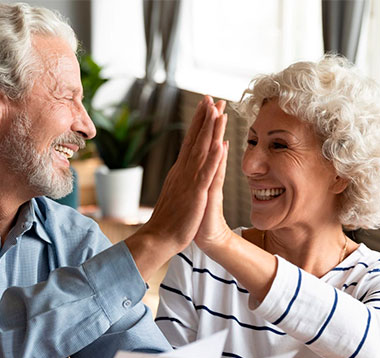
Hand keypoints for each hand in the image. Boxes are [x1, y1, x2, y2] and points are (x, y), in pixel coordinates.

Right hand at [126, 97, 227, 278]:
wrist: (158, 238)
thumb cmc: (169, 220)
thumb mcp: (177, 194)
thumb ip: (181, 179)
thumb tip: (184, 169)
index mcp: (180, 171)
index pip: (190, 141)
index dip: (199, 123)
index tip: (206, 106)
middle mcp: (183, 171)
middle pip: (195, 139)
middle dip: (205, 118)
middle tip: (212, 97)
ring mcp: (189, 181)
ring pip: (201, 150)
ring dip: (210, 130)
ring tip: (218, 112)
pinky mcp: (195, 193)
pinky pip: (206, 173)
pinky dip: (213, 158)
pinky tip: (220, 144)